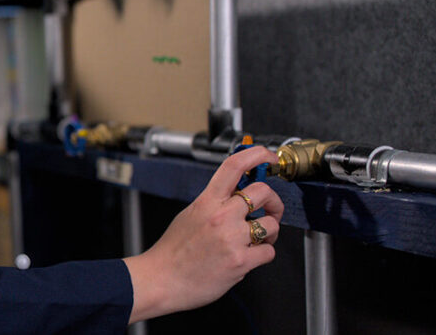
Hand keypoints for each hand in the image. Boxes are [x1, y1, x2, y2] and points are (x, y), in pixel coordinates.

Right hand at [122, 147, 284, 323]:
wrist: (161, 280)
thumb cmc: (173, 251)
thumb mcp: (190, 215)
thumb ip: (213, 202)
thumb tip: (237, 194)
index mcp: (207, 201)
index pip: (234, 166)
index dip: (257, 155)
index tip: (269, 157)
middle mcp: (221, 216)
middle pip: (264, 192)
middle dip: (274, 202)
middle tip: (271, 210)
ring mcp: (231, 238)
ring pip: (271, 224)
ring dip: (269, 232)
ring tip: (257, 239)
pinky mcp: (240, 262)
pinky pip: (269, 252)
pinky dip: (264, 254)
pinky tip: (250, 256)